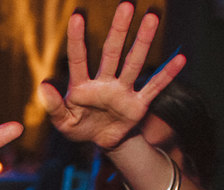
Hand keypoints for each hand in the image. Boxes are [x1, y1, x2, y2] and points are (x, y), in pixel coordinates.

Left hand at [39, 2, 185, 149]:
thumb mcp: (62, 122)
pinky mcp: (138, 104)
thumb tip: (43, 84)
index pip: (78, 59)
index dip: (77, 39)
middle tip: (126, 4)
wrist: (101, 142)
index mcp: (81, 86)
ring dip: (143, 41)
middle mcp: (104, 82)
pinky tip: (180, 59)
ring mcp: (122, 91)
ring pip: (134, 62)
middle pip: (112, 52)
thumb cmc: (79, 127)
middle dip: (118, 30)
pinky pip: (154, 87)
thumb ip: (53, 105)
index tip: (77, 16)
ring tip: (152, 17)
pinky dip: (166, 75)